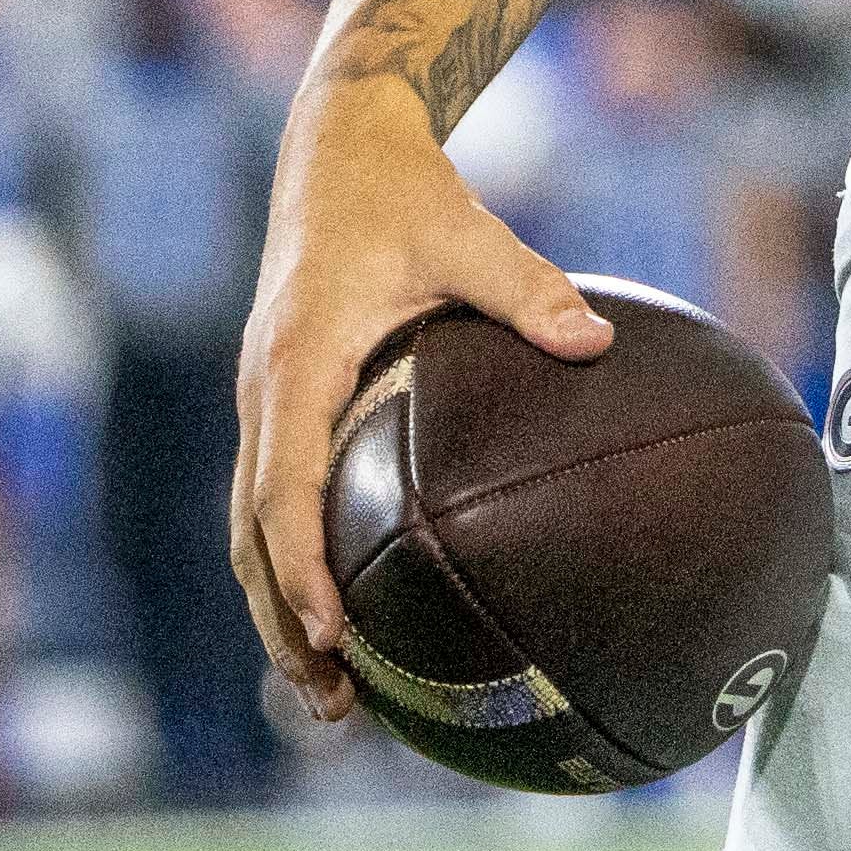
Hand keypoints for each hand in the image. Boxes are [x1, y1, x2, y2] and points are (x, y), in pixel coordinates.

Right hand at [227, 79, 607, 726]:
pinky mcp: (281, 400)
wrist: (340, 148)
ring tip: (331, 690)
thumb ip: (528, 288)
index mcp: (297, 363)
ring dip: (281, 608)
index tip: (333, 635)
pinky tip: (346, 605)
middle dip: (283, 622)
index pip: (286, 488)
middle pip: (252, 534)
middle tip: (333, 702)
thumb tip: (598, 342)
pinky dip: (294, 560)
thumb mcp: (468, 232)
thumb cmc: (404, 192)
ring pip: (252, 527)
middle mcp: (264, 393)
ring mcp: (264, 400)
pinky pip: (275, 496)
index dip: (301, 567)